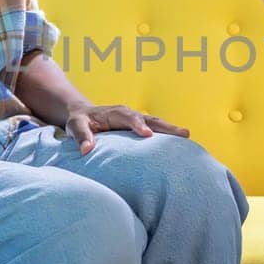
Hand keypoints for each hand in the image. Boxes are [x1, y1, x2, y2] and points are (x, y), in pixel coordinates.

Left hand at [63, 102, 189, 155]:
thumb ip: (81, 137)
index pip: (129, 117)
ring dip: (172, 130)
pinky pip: (156, 130)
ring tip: (188, 137)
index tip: (147, 135)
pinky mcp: (140, 127)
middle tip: (184, 133)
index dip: (138, 125)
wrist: (84, 115)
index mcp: (115, 112)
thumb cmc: (79, 121)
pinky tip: (180, 146)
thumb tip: (86, 150)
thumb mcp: (75, 126)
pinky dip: (167, 136)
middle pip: (150, 119)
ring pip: (157, 124)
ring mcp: (137, 120)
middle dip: (166, 127)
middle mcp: (129, 114)